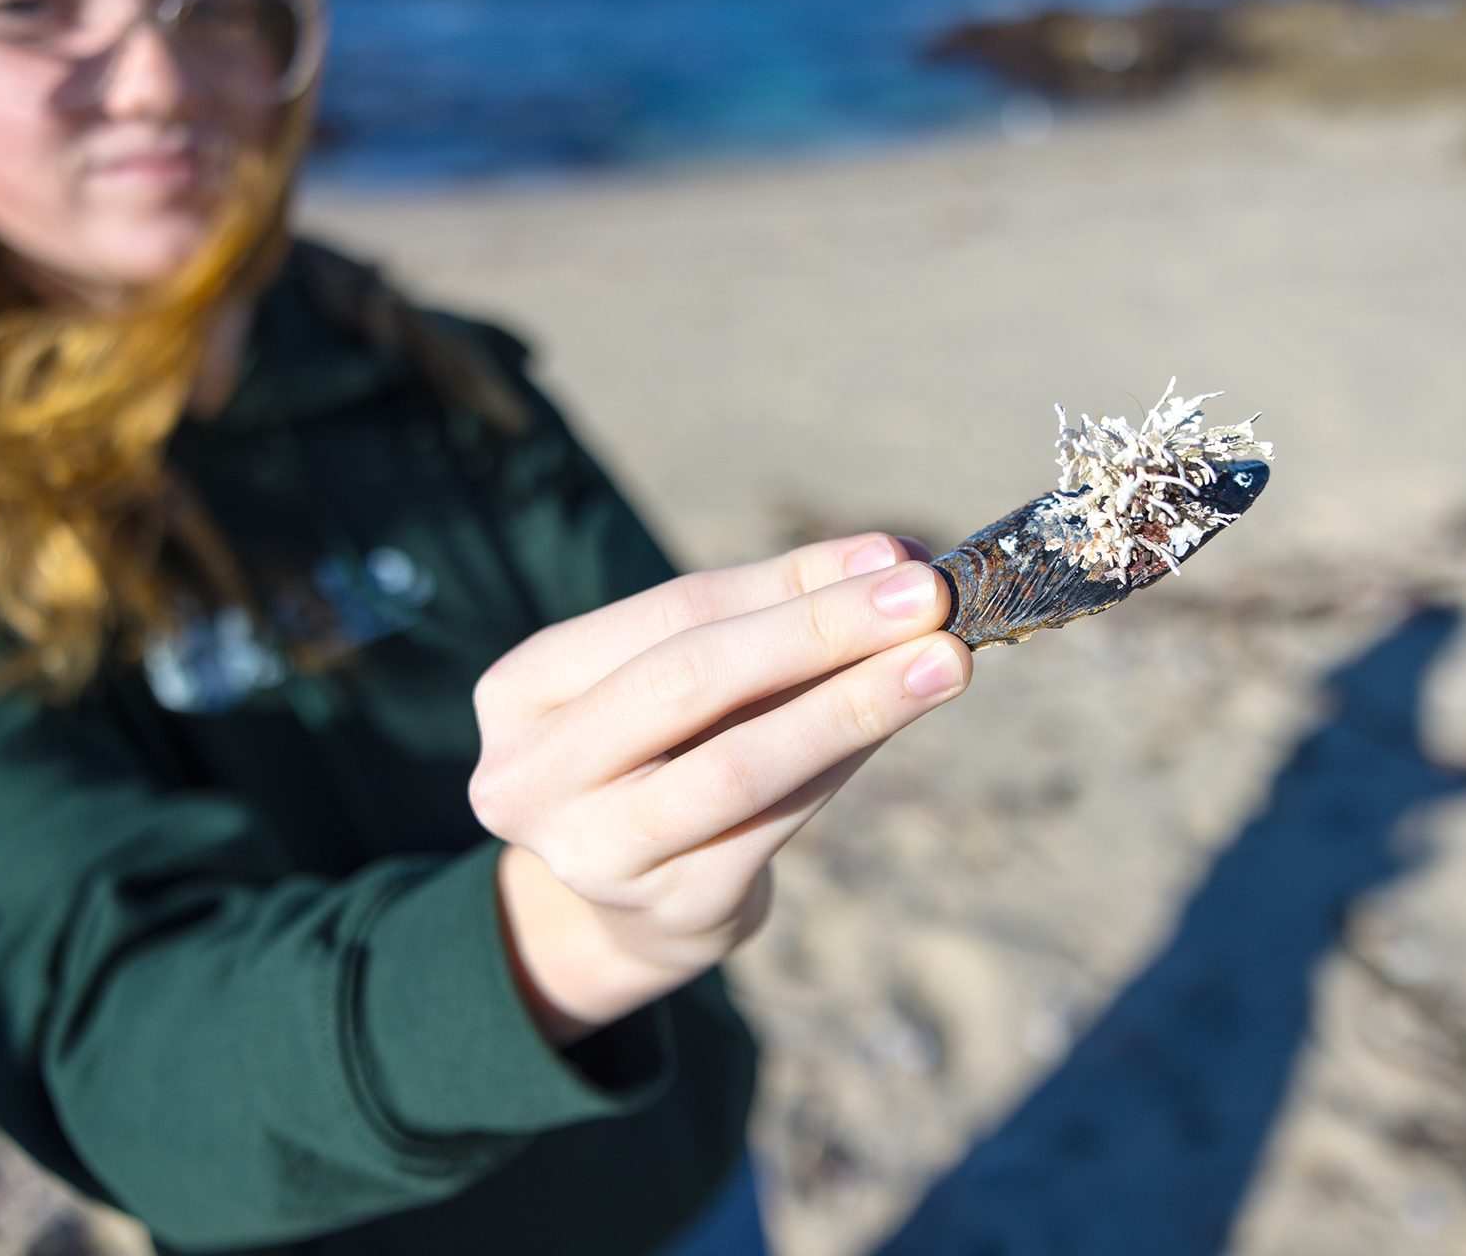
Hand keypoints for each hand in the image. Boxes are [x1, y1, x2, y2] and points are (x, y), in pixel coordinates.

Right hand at [471, 534, 970, 1044]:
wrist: (631, 907)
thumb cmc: (669, 756)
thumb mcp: (693, 679)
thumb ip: (778, 614)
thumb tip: (894, 560)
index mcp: (519, 691)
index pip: (671, 612)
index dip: (788, 581)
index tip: (893, 555)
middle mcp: (531, 777)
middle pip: (691, 679)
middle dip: (822, 630)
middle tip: (928, 597)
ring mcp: (594, 855)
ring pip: (739, 764)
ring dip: (855, 703)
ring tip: (946, 661)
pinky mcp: (671, 910)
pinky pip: (777, 823)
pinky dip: (847, 761)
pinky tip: (904, 719)